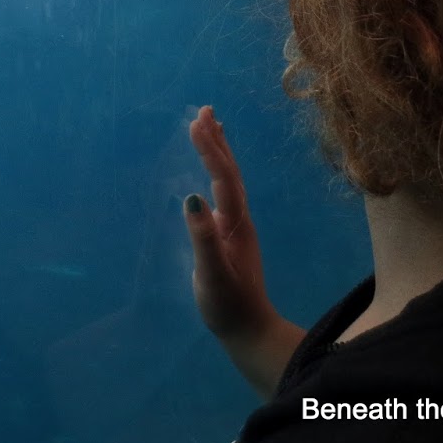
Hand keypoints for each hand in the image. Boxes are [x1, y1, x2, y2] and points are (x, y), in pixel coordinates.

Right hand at [184, 105, 305, 396]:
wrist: (250, 331)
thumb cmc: (227, 306)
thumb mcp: (212, 275)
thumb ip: (203, 238)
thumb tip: (191, 198)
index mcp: (236, 224)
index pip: (222, 178)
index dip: (210, 150)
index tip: (195, 123)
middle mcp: (240, 219)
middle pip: (229, 171)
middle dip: (216, 140)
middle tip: (204, 110)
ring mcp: (237, 226)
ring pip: (229, 179)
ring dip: (219, 151)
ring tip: (211, 125)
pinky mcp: (231, 235)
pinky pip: (224, 192)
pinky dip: (217, 171)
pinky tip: (211, 172)